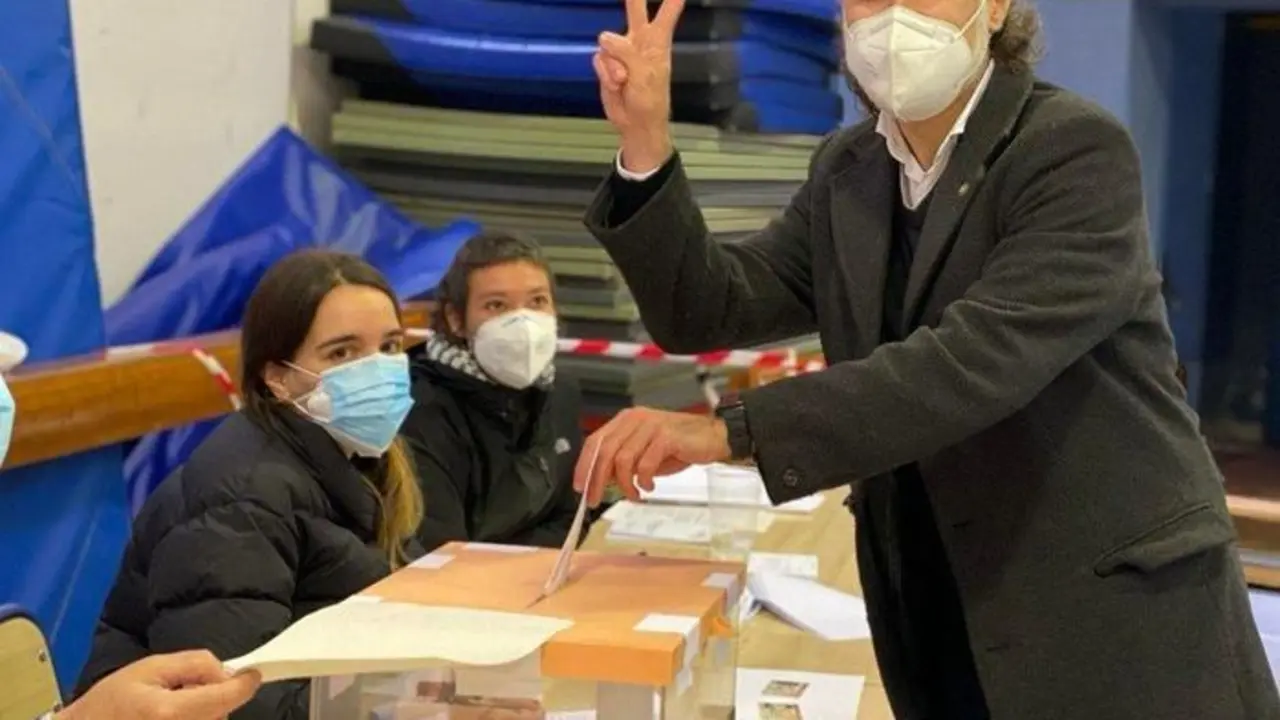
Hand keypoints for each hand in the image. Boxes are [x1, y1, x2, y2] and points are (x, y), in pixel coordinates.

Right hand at [61, 651, 260, 719]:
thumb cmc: (108, 703)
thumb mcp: (149, 668)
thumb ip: (195, 664)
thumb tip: (228, 673)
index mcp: (170, 712)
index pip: (228, 697)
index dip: (244, 684)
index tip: (252, 675)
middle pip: (222, 713)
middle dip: (212, 698)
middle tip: (180, 693)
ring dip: (202, 714)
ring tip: (167, 710)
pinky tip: (168, 718)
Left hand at [574, 408, 730, 505]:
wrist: (713, 438)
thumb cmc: (679, 447)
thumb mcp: (644, 454)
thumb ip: (623, 462)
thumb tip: (601, 480)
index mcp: (626, 420)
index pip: (595, 441)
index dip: (584, 465)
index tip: (581, 488)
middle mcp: (635, 419)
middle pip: (605, 451)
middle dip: (597, 480)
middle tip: (596, 500)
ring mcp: (650, 426)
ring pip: (623, 460)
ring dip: (625, 485)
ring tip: (635, 495)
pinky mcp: (666, 436)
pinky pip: (645, 464)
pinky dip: (644, 481)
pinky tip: (649, 488)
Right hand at [593, 0, 685, 170]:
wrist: (635, 123)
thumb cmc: (650, 100)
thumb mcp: (645, 74)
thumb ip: (626, 52)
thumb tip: (605, 38)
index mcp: (658, 42)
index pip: (667, 13)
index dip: (671, 0)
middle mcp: (640, 42)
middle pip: (636, 10)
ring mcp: (621, 52)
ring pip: (608, 42)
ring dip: (613, 65)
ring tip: (624, 81)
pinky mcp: (606, 64)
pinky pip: (599, 58)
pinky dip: (605, 74)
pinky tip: (615, 85)